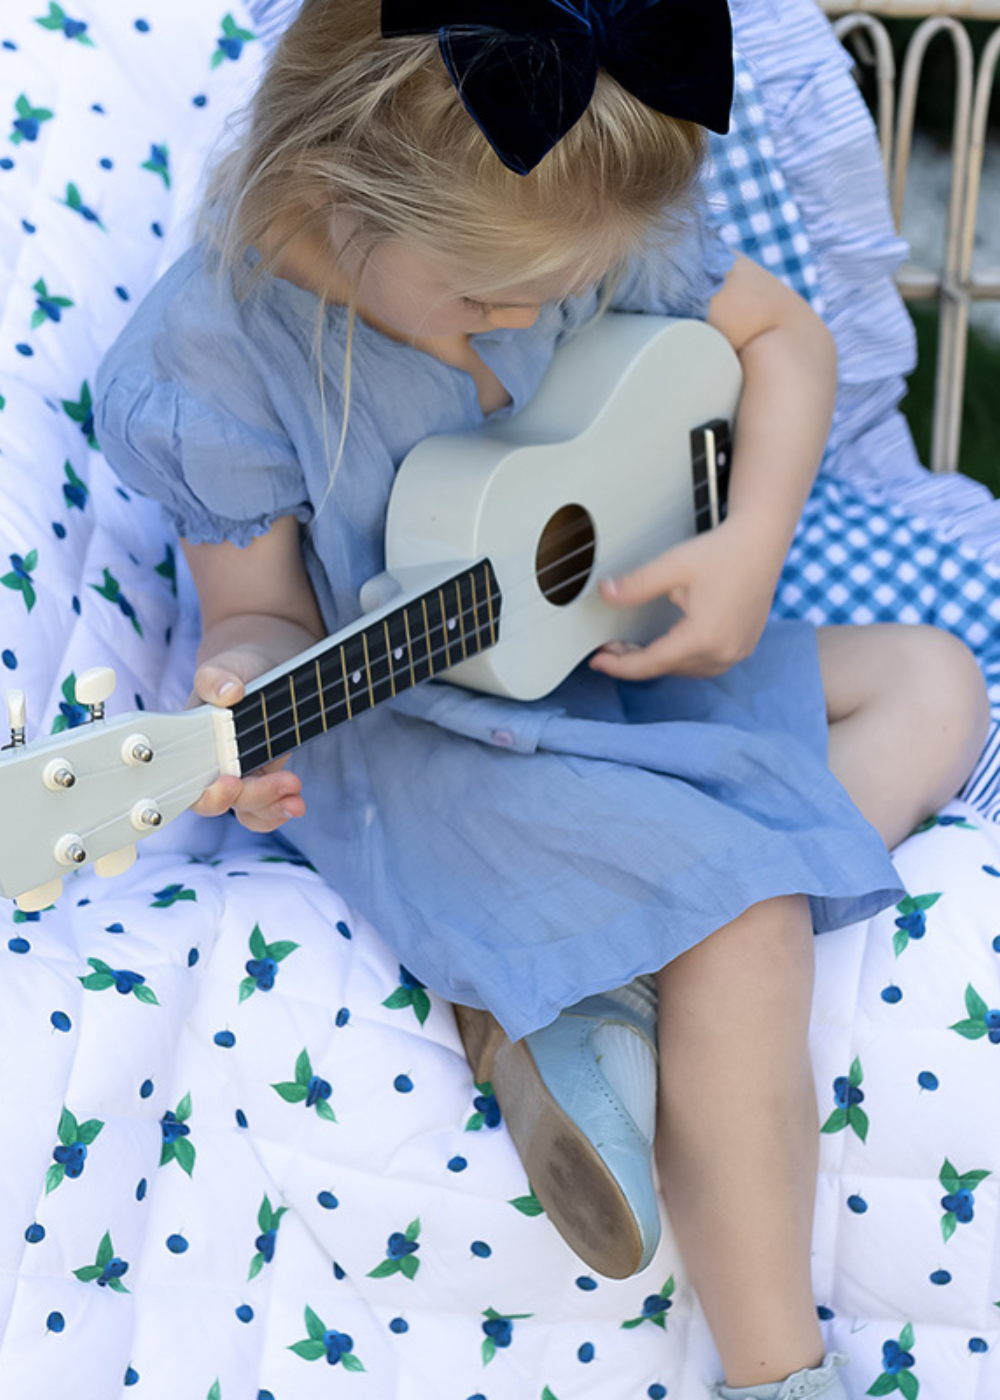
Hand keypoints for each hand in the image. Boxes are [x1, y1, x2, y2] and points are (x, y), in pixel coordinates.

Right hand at [188, 644, 306, 832]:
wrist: (262, 667)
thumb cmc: (234, 669)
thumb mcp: (224, 666)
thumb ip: (214, 677)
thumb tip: (227, 692)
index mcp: (190, 744)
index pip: (188, 782)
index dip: (207, 792)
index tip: (230, 782)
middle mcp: (210, 764)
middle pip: (222, 801)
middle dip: (254, 798)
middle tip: (286, 783)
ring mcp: (236, 774)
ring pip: (245, 809)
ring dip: (270, 809)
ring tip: (296, 801)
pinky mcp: (260, 777)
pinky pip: (263, 807)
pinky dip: (278, 810)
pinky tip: (296, 803)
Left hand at [588, 520, 779, 679]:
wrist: (761, 542)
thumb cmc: (724, 552)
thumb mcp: (672, 567)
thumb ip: (635, 585)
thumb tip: (605, 593)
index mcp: (703, 637)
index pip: (650, 664)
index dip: (619, 665)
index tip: (598, 661)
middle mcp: (723, 652)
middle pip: (667, 668)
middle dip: (635, 660)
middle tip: (611, 646)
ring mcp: (736, 652)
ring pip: (685, 670)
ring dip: (658, 661)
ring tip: (634, 647)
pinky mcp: (743, 646)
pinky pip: (705, 664)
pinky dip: (681, 658)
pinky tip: (668, 645)